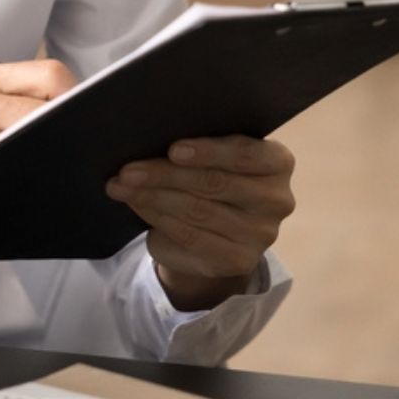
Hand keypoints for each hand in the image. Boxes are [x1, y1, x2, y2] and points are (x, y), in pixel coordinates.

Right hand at [0, 59, 76, 232]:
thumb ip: (28, 102)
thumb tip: (91, 115)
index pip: (52, 76)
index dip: (78, 99)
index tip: (88, 121)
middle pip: (47, 108)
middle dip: (69, 133)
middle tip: (78, 154)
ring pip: (35, 140)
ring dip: (53, 159)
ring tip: (53, 171)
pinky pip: (16, 170)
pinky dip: (33, 181)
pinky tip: (34, 190)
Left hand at [105, 135, 294, 311]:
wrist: (219, 229)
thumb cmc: (213, 174)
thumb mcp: (214, 155)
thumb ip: (197, 146)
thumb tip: (147, 139)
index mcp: (277, 162)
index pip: (246, 154)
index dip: (209, 151)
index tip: (173, 149)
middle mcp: (277, 199)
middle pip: (214, 183)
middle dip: (165, 174)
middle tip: (128, 169)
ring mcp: (261, 234)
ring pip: (198, 210)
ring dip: (152, 196)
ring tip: (121, 185)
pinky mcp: (239, 260)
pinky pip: (191, 235)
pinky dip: (157, 217)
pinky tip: (135, 204)